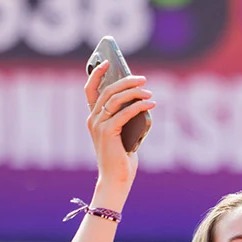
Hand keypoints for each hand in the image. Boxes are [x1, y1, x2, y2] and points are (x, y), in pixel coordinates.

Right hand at [83, 62, 154, 189]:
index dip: (96, 73)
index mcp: (93, 118)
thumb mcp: (124, 133)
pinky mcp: (107, 133)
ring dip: (134, 93)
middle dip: (125, 81)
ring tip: (149, 92)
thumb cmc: (122, 158)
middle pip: (107, 91)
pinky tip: (151, 104)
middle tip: (142, 79)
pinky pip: (124, 113)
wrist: (117, 179)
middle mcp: (92, 119)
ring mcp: (98, 126)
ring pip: (115, 100)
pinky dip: (138, 106)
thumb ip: (126, 117)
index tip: (108, 62)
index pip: (90, 90)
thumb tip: (141, 100)